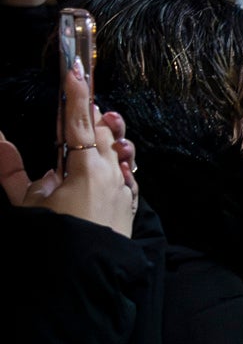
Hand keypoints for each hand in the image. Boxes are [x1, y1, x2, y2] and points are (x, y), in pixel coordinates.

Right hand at [0, 61, 135, 235]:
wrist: (83, 275)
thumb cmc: (52, 237)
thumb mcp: (25, 202)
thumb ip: (11, 170)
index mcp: (85, 167)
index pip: (79, 121)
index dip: (76, 94)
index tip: (75, 69)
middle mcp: (110, 172)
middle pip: (101, 132)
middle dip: (90, 118)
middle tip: (80, 107)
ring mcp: (124, 187)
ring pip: (118, 151)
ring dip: (106, 139)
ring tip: (96, 132)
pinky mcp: (130, 203)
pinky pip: (126, 174)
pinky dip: (115, 165)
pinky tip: (109, 163)